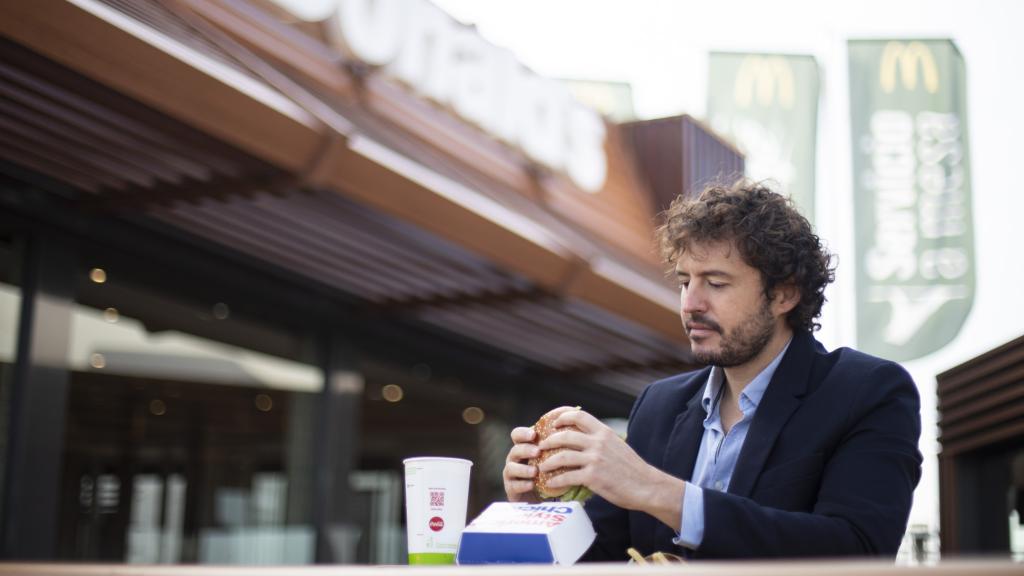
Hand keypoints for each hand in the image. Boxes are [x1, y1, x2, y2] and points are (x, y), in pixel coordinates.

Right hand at [502, 406, 578, 502]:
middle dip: (525, 450)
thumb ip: (560, 446)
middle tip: (538, 452)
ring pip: (511, 467)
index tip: (534, 435)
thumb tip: (575, 430)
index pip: (517, 435)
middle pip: (515, 449)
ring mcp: (511, 474)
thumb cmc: (551, 473)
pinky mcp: (511, 489)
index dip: (523, 433)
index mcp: (524, 447)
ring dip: (523, 468)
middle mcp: (516, 458)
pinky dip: (522, 484)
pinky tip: (531, 485)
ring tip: (535, 471)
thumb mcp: (556, 458)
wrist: (544, 498)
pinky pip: (513, 485)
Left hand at [538, 409, 683, 529]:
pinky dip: (555, 479)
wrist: (647, 486)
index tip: (554, 423)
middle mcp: (598, 442)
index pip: (579, 415)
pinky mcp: (592, 477)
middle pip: (565, 435)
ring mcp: (595, 459)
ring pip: (562, 456)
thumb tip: (586, 440)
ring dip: (548, 462)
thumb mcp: (618, 445)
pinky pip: (567, 476)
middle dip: (549, 441)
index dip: (563, 417)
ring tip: (541, 466)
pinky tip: (551, 483)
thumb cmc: (633, 468)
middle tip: (541, 446)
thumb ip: (602, 441)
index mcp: (604, 432)